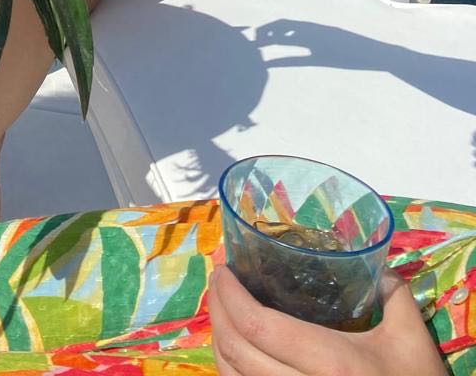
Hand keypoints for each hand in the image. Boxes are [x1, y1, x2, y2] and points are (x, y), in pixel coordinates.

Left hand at [209, 266, 445, 375]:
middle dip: (217, 311)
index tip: (223, 270)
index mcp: (330, 363)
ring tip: (222, 312)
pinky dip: (231, 372)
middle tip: (218, 283)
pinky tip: (236, 352)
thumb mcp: (411, 338)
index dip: (230, 296)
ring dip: (218, 343)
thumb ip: (392, 292)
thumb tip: (371, 263)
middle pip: (236, 351)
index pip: (259, 326)